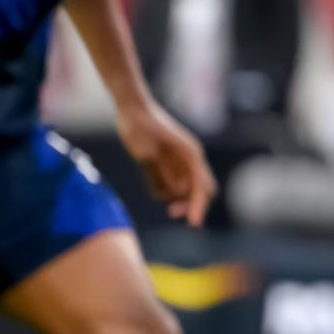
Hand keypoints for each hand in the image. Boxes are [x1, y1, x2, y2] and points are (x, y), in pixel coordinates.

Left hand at [120, 103, 215, 226]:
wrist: (132, 109)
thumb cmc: (140, 126)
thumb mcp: (147, 152)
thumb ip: (161, 173)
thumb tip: (176, 191)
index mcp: (191, 154)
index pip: (202, 186)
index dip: (199, 206)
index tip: (193, 224)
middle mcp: (189, 159)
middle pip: (199, 190)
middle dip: (189, 205)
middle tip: (171, 213)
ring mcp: (179, 162)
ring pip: (183, 190)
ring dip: (173, 197)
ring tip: (157, 189)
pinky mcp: (167, 164)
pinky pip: (168, 185)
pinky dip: (162, 188)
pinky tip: (150, 175)